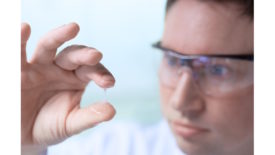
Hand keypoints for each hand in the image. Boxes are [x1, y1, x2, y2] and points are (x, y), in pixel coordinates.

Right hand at [21, 23, 115, 152]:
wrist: (23, 136)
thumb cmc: (50, 126)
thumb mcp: (71, 124)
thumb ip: (89, 117)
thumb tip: (111, 111)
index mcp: (76, 78)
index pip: (91, 69)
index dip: (100, 73)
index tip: (109, 82)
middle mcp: (59, 68)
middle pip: (72, 55)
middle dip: (84, 54)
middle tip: (95, 55)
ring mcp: (38, 66)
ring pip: (48, 46)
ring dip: (58, 37)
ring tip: (72, 28)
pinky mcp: (17, 70)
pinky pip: (17, 54)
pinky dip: (19, 41)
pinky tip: (24, 29)